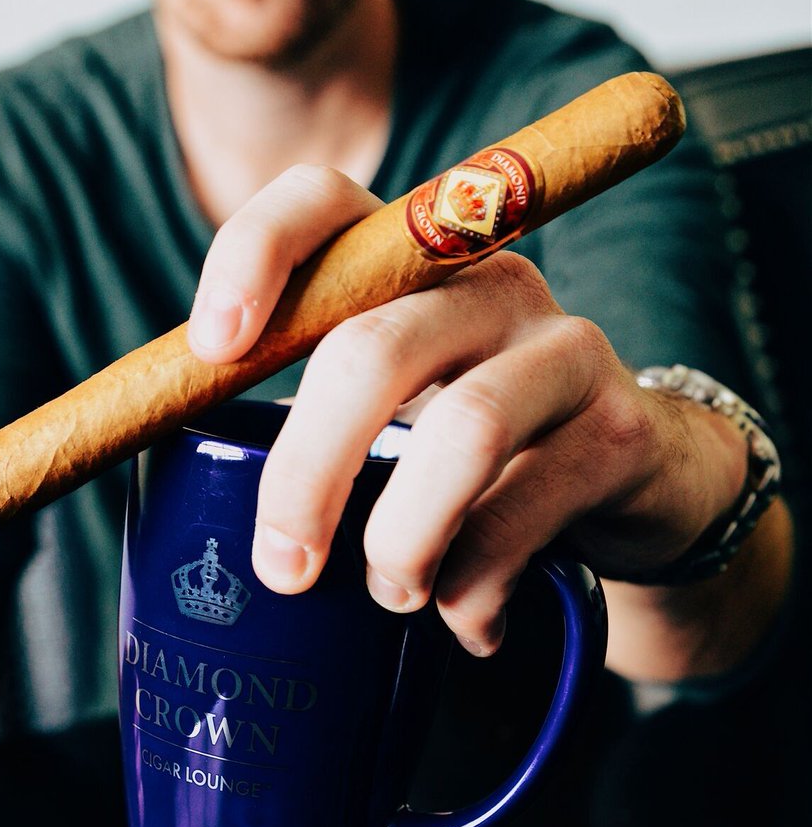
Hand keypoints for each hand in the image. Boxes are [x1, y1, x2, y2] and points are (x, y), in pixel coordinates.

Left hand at [189, 166, 747, 656]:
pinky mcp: (619, 429)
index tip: (212, 354)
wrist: (635, 473)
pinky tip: (466, 624)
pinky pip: (523, 514)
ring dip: (401, 541)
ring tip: (392, 596)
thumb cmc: (472, 444)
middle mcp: (491, 283)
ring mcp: (564, 349)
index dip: (253, 255)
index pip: (322, 202)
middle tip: (284, 565)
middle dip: (309, 475)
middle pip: (373, 349)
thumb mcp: (393, 408)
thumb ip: (315, 416)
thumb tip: (190, 486)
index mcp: (415, 264)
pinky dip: (472, 591)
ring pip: (463, 433)